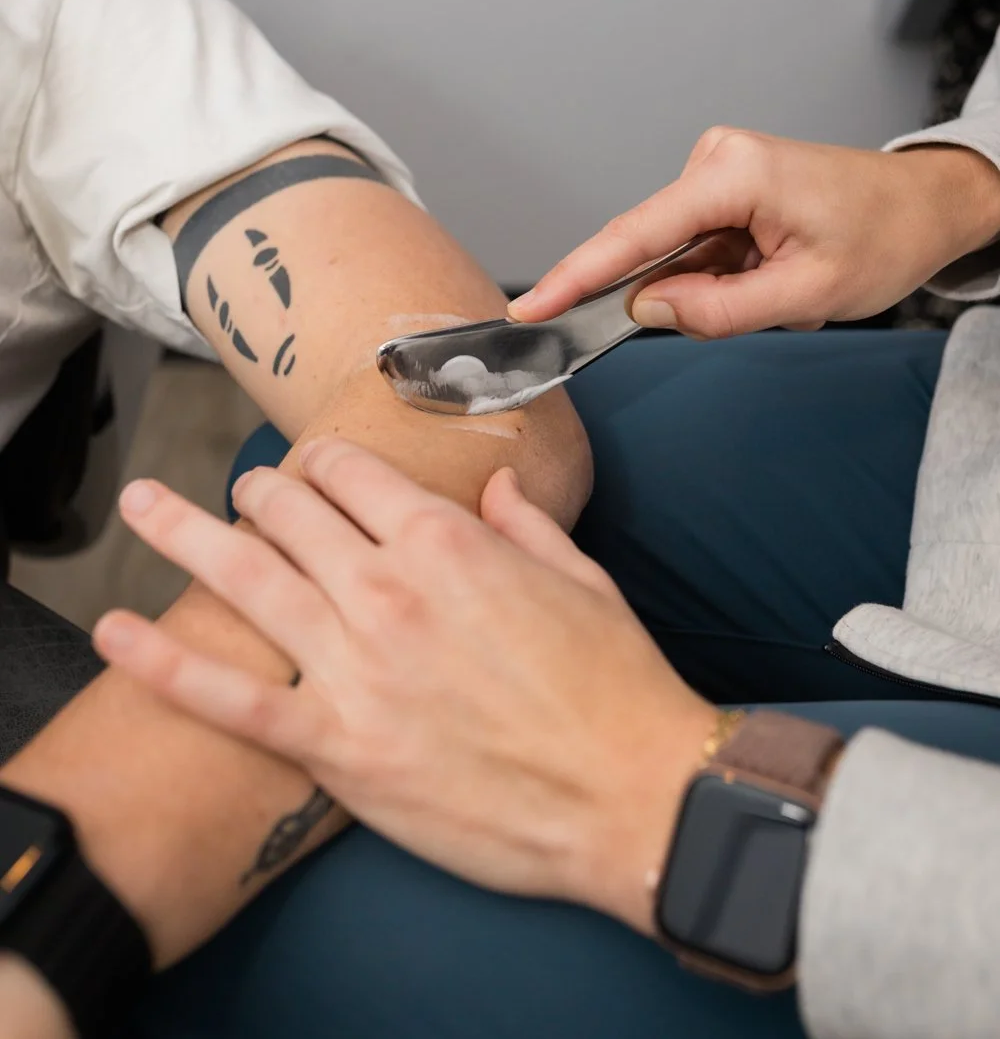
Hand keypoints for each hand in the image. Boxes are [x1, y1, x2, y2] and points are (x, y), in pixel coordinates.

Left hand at [92, 441, 714, 933]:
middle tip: (244, 492)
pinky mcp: (335, 746)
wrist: (628, 794)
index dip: (324, 461)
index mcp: (447, 540)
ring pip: (244, 576)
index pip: (353, 472)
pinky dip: (163, 662)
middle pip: (289, 511)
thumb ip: (526, 523)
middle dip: (258, 491)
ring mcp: (354, 665)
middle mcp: (387, 588)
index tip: (312, 465)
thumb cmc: (614, 686)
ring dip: (184, 534)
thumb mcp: (582, 578)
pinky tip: (115, 632)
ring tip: (146, 509)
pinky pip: (229, 698)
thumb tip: (499, 487)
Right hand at [508, 130, 999, 336]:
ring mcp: (716, 169)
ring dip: (720, 288)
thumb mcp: (807, 294)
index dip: (577, 278)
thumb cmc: (883, 237)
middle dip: (691, 296)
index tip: (530, 309)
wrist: (926, 204)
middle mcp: (714, 159)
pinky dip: (724, 276)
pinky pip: (695, 248)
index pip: (634, 236)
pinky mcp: (722, 185)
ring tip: (788, 283)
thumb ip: (720, 310)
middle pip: (655, 251)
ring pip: (677, 256)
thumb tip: (647, 310)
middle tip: (767, 305)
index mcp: (733, 174)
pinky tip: (775, 272)